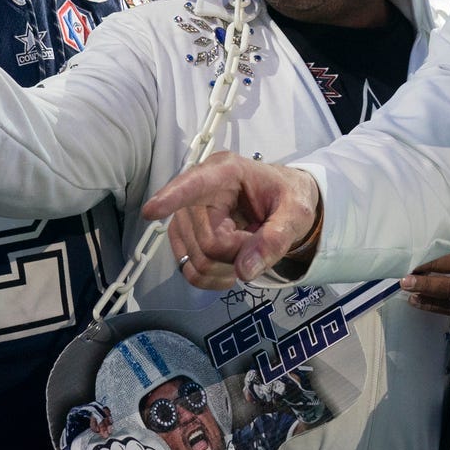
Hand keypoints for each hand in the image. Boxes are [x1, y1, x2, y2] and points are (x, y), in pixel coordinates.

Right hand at [144, 153, 322, 286]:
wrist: (285, 204)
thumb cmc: (290, 198)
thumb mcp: (297, 213)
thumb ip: (276, 238)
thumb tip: (246, 270)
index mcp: (227, 172)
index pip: (195, 184)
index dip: (173, 197)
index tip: (151, 210)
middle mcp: (200, 190)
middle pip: (206, 240)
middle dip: (236, 252)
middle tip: (257, 241)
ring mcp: (188, 215)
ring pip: (196, 259)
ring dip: (226, 267)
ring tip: (248, 250)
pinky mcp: (185, 237)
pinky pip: (189, 271)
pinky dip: (213, 278)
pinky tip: (232, 268)